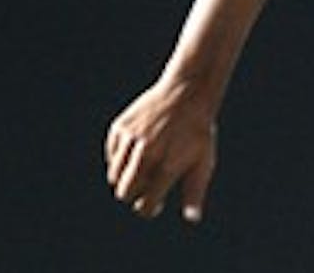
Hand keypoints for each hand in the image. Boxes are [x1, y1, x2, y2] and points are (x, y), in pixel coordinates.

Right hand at [105, 77, 217, 222]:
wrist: (187, 93)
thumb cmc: (197, 132)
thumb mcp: (203, 162)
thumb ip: (195, 193)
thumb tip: (192, 220)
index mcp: (167, 167)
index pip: (145, 205)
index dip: (149, 209)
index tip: (155, 205)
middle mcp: (147, 154)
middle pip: (124, 193)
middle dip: (134, 195)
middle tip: (146, 187)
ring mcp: (131, 140)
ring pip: (114, 177)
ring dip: (125, 179)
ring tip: (142, 170)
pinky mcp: (120, 128)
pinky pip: (111, 156)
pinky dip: (120, 160)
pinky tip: (136, 152)